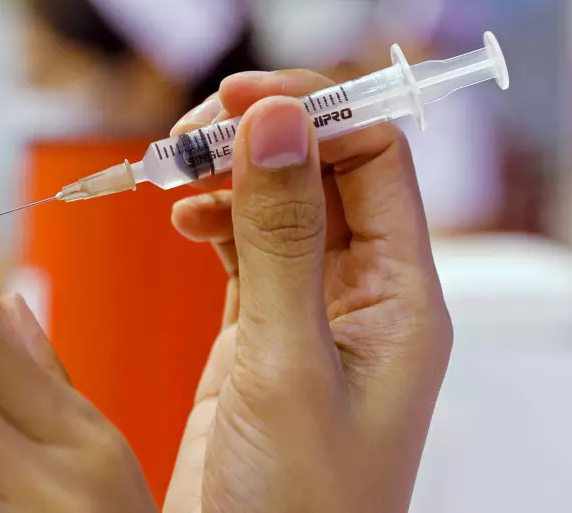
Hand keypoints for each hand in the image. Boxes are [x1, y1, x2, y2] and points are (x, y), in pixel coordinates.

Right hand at [164, 71, 452, 512]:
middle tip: (185, 134)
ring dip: (227, 174)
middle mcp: (363, 295)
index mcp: (402, 298)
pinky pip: (244, 248)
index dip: (313, 113)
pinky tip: (180, 219)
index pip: (375, 159)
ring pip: (278, 204)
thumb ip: (283, 239)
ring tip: (168, 173)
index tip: (236, 99)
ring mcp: (309, 311)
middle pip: (324, 171)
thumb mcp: (288, 362)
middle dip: (258, 137)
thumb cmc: (299, 502)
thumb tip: (280, 121)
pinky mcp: (260, 332)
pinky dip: (211, 219)